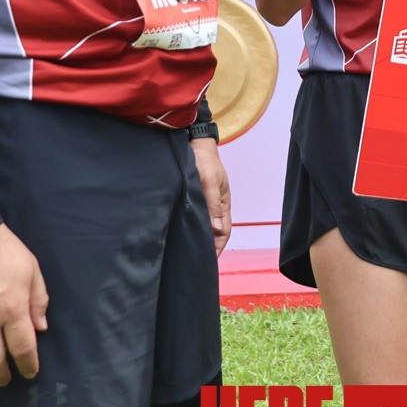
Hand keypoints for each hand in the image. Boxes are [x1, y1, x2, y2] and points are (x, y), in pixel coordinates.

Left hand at [192, 136, 231, 256]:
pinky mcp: (195, 197)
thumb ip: (212, 204)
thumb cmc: (204, 161)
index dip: (218, 247)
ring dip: (200, 238)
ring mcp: (205, 201)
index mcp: (223, 203)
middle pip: (215, 231)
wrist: (194, 143)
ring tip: (189, 253)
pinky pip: (196, 216)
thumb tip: (216, 229)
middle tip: (198, 263)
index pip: (224, 231)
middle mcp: (215, 205)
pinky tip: (182, 233)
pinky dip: (192, 227)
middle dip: (209, 247)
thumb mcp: (209, 182)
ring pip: (205, 225)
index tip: (209, 262)